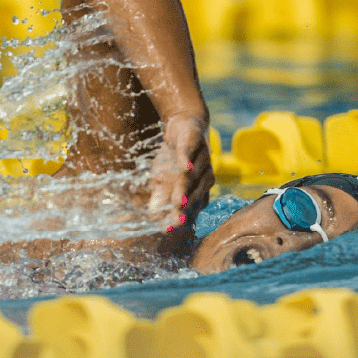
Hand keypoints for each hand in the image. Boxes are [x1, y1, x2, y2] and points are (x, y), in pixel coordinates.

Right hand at [147, 114, 213, 232]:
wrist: (185, 125)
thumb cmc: (175, 159)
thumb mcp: (164, 180)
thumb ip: (161, 199)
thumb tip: (152, 220)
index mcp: (198, 190)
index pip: (191, 208)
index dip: (180, 219)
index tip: (168, 231)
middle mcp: (205, 177)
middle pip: (194, 195)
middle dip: (185, 209)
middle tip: (177, 222)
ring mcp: (202, 158)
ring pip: (193, 176)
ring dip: (185, 189)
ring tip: (177, 202)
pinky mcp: (195, 140)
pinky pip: (190, 151)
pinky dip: (187, 159)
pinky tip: (184, 167)